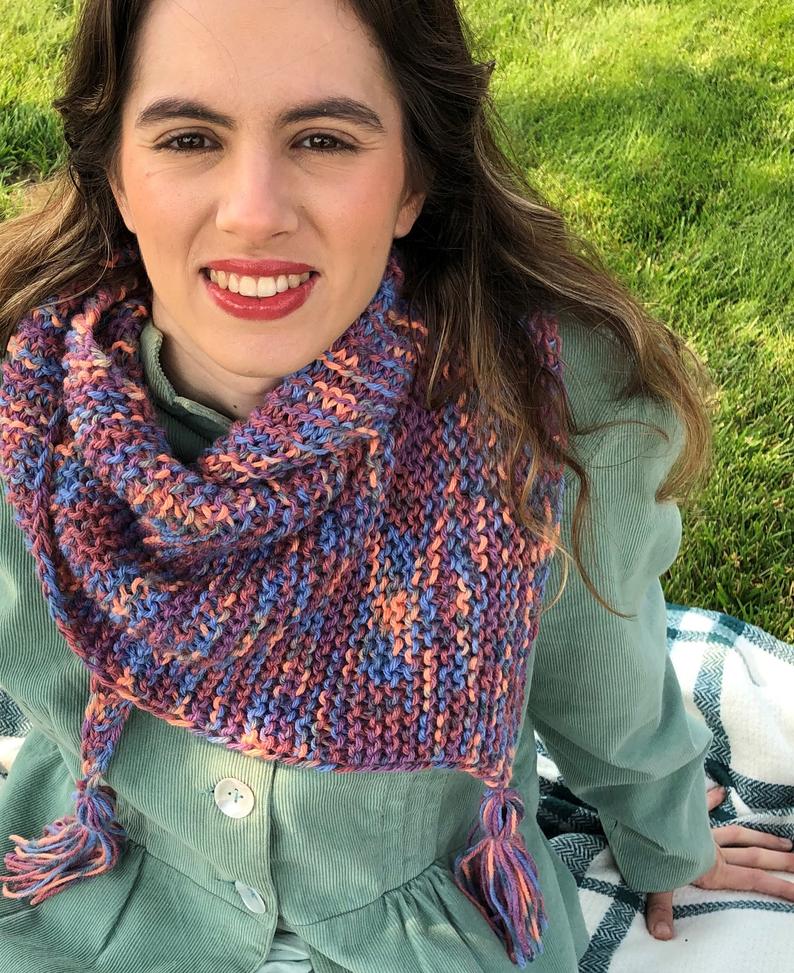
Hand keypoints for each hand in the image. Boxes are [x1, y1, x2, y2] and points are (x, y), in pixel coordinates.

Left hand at [644, 785, 793, 940]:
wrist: (642, 816)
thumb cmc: (648, 851)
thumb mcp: (656, 884)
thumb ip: (661, 910)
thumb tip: (663, 935)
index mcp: (713, 869)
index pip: (753, 879)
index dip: (778, 886)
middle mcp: (713, 850)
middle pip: (754, 856)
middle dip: (780, 861)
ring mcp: (703, 832)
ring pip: (739, 834)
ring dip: (761, 838)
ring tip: (785, 841)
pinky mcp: (689, 818)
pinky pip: (705, 808)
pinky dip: (713, 799)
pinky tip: (722, 790)